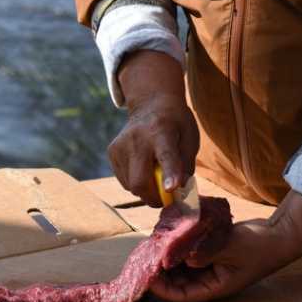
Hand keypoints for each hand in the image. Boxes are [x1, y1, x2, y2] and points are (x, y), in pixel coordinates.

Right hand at [109, 50, 199, 206]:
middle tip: (165, 198)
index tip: (171, 188)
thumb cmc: (176, 124)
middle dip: (154, 198)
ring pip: (131, 185)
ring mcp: (121, 145)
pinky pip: (124, 180)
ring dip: (146, 190)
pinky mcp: (112, 151)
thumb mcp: (190, 137)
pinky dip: (135, 181)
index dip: (169, 174)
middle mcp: (137, 138)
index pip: (166, 155)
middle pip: (140, 180)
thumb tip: (178, 188)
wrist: (151, 103)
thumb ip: (186, 163)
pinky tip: (143, 166)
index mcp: (162, 131)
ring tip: (155, 174)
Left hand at [150, 190, 301, 301]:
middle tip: (146, 255)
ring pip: (182, 268)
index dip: (163, 289)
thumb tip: (183, 258)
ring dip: (169, 258)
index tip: (148, 275)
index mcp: (216, 288)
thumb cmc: (259, 246)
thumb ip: (206, 253)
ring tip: (155, 244)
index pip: (183, 296)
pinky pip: (190, 253)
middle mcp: (210, 280)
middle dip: (161, 272)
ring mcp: (211, 267)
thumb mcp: (231, 248)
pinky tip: (170, 235)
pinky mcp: (212, 253)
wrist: (279, 234)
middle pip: (178, 283)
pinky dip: (180, 246)